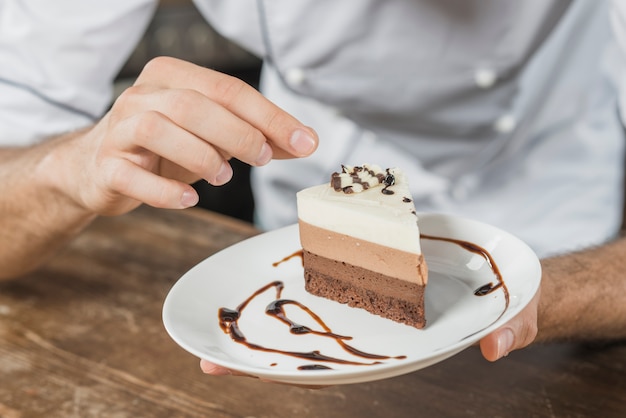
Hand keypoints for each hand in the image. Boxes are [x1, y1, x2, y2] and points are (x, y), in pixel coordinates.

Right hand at [46, 56, 317, 215]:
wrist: (98, 169)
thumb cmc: (165, 148)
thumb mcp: (214, 136)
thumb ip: (258, 136)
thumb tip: (305, 142)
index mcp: (172, 77)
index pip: (228, 90)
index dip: (269, 117)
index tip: (304, 142)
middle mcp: (142, 96)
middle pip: (194, 105)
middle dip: (238, 133)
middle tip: (262, 158)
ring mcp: (118, 130)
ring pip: (159, 130)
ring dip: (201, 156)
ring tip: (223, 177)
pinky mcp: (106, 167)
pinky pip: (132, 176)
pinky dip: (165, 191)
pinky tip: (189, 200)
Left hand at [200, 287, 540, 381]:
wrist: (510, 274)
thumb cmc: (511, 296)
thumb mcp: (514, 312)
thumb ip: (508, 330)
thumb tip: (496, 349)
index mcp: (402, 344)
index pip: (344, 364)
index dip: (297, 373)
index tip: (242, 375)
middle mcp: (379, 326)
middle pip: (314, 346)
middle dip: (260, 355)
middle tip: (205, 356)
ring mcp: (373, 298)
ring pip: (313, 314)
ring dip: (266, 318)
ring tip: (218, 317)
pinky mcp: (375, 269)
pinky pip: (330, 273)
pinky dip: (296, 276)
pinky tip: (262, 273)